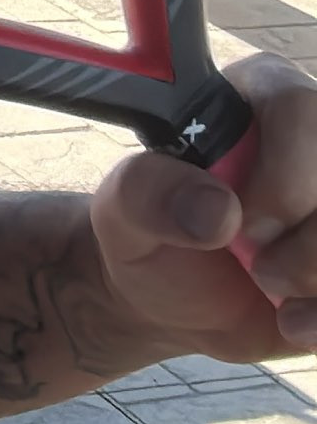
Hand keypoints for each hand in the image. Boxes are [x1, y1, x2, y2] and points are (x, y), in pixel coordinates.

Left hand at [90, 54, 316, 361]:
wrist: (162, 299)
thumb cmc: (149, 234)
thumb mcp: (125, 207)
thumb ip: (148, 190)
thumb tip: (218, 210)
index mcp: (258, 102)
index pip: (299, 107)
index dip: (280, 175)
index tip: (238, 223)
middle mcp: (310, 144)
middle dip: (305, 240)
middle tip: (258, 262)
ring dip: (314, 275)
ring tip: (270, 289)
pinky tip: (291, 321)